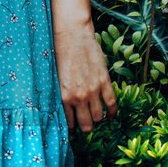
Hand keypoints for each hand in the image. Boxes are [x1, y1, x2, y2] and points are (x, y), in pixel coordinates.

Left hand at [52, 19, 116, 133]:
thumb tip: (64, 110)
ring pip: (99, 116)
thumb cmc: (60, 55)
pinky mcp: (104, 82)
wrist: (72, 36)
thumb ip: (61, 95)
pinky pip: (111, 103)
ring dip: (97, 118)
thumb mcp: (56, 79)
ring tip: (94, 115)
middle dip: (85, 126)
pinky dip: (111, 112)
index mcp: (63, 97)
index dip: (71, 129)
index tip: (72, 130)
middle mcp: (78, 97)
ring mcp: (93, 90)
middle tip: (84, 124)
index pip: (69, 123)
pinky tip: (109, 116)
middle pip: (86, 124)